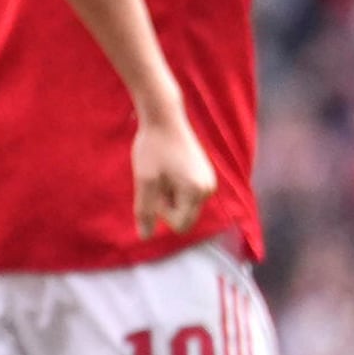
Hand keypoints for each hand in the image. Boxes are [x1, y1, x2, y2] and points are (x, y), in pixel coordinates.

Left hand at [128, 112, 216, 239]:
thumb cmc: (153, 147)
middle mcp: (208, 189)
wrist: (164, 117)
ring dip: (168, 195)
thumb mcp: (145, 181)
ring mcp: (208, 181)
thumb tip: (145, 237)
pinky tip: (168, 167)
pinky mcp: (203, 174)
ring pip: (184, 205)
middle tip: (157, 179)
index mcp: (197, 192)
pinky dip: (173, 186)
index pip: (179, 224)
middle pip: (184, 217)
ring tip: (162, 172)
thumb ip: (145, 211)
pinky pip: (186, 193)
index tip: (154, 188)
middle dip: (166, 205)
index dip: (161, 212)